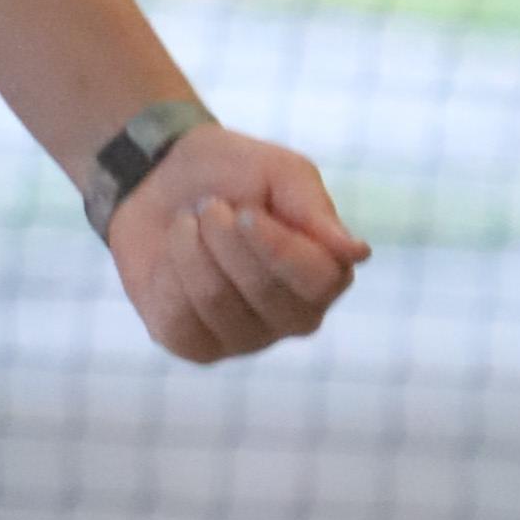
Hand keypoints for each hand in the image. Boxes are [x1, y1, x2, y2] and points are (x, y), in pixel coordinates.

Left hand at [105, 129, 366, 367]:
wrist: (161, 179)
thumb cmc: (233, 175)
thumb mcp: (279, 172)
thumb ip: (316, 210)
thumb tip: (358, 253)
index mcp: (326, 275)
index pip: (320, 280)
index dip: (277, 246)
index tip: (246, 211)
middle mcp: (293, 316)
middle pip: (264, 291)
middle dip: (225, 238)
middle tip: (211, 206)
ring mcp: (246, 339)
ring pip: (216, 301)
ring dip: (191, 248)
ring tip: (189, 224)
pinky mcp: (196, 347)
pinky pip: (179, 321)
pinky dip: (167, 273)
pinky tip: (172, 258)